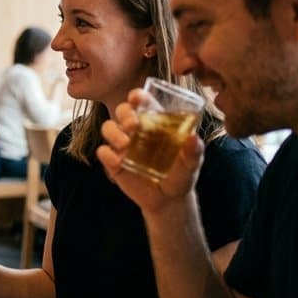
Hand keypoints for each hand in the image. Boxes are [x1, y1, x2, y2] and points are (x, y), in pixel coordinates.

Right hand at [97, 88, 203, 214]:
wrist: (168, 201)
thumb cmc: (181, 176)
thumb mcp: (191, 164)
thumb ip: (194, 152)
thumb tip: (194, 138)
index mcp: (155, 122)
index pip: (142, 102)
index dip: (137, 96)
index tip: (137, 98)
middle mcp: (136, 130)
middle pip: (121, 110)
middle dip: (124, 113)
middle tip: (133, 125)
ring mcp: (122, 145)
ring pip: (108, 127)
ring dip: (113, 132)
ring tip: (125, 144)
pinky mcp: (113, 162)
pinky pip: (103, 152)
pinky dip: (108, 155)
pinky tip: (119, 162)